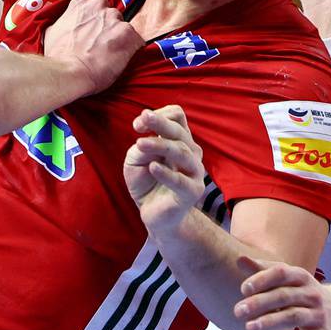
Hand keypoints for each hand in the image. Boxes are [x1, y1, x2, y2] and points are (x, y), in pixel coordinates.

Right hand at [45, 0, 139, 95]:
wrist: (69, 72)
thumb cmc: (58, 57)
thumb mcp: (52, 32)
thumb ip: (64, 23)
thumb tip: (63, 27)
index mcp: (81, 2)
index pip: (92, 3)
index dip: (93, 18)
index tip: (91, 29)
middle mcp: (99, 6)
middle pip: (110, 13)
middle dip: (107, 27)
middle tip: (100, 44)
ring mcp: (115, 19)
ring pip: (123, 26)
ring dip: (119, 38)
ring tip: (109, 54)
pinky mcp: (128, 34)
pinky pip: (136, 40)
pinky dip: (131, 49)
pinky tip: (121, 59)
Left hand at [123, 105, 206, 233]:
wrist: (155, 214)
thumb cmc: (146, 182)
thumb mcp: (136, 161)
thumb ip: (141, 148)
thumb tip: (144, 141)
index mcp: (180, 140)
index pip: (177, 116)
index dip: (159, 115)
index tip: (138, 125)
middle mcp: (191, 152)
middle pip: (179, 131)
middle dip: (160, 122)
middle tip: (142, 119)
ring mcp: (194, 172)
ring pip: (181, 151)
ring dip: (160, 144)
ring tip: (140, 143)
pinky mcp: (192, 191)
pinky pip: (181, 180)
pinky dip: (166, 173)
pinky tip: (152, 167)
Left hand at [234, 258, 330, 329]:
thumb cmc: (304, 294)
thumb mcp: (288, 280)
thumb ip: (264, 271)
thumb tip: (239, 259)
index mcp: (302, 278)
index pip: (282, 273)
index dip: (262, 279)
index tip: (243, 289)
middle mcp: (312, 295)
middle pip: (284, 296)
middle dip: (259, 303)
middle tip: (237, 311)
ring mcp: (320, 316)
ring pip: (295, 317)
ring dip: (270, 322)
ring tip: (248, 327)